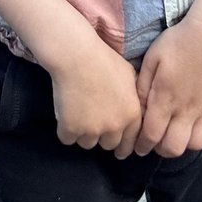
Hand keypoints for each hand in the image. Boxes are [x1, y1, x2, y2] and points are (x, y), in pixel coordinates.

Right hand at [49, 38, 142, 158]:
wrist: (76, 56)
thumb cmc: (104, 59)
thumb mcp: (130, 75)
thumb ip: (135, 97)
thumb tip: (136, 107)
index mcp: (132, 115)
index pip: (129, 143)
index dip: (122, 145)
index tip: (117, 146)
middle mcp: (114, 126)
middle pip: (108, 145)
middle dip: (102, 136)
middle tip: (94, 123)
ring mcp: (92, 130)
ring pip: (87, 143)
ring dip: (83, 133)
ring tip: (78, 114)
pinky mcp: (70, 128)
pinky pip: (67, 139)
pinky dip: (65, 130)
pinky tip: (65, 115)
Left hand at [134, 14, 201, 157]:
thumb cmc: (178, 42)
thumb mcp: (152, 58)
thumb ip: (143, 85)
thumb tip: (138, 108)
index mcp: (165, 98)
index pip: (151, 134)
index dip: (142, 145)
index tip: (138, 147)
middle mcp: (186, 109)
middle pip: (174, 147)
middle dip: (162, 150)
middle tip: (158, 142)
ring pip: (197, 143)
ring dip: (185, 143)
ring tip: (179, 133)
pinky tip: (201, 124)